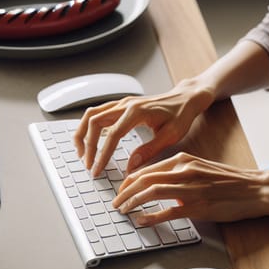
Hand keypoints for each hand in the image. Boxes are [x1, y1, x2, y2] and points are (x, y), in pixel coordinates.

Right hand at [72, 79, 213, 176]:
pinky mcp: (122, 104)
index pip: (112, 134)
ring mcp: (122, 102)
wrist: (186, 98)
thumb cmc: (181, 115)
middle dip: (87, 145)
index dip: (102, 154)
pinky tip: (90, 141)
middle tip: (88, 165)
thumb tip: (130, 167)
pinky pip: (98, 113)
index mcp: (138, 111)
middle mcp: (126, 104)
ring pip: (91, 114)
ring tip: (82, 154)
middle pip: (94, 121)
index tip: (97, 170)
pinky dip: (89, 126)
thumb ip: (150, 150)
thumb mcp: (171, 135)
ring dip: (83, 133)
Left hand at [112, 153, 268, 225]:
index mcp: (184, 160)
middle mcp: (185, 171)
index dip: (129, 181)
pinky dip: (151, 217)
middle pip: (144, 179)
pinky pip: (169, 212)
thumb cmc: (229, 180)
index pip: (147, 169)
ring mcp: (191, 189)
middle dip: (125, 192)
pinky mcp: (199, 206)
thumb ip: (180, 175)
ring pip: (152, 192)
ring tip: (123, 211)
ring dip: (133, 202)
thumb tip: (161, 186)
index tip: (120, 190)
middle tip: (115, 203)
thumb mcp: (201, 169)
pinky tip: (142, 221)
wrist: (255, 188)